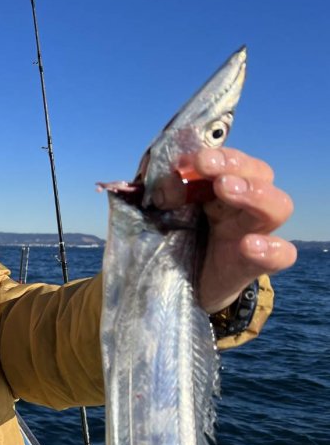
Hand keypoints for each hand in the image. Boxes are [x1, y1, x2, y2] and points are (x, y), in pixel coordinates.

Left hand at [156, 147, 296, 312]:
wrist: (180, 289)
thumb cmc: (175, 244)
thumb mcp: (163, 216)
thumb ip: (164, 198)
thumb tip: (165, 186)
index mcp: (219, 190)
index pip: (231, 162)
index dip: (216, 155)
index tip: (190, 160)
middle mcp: (242, 207)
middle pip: (259, 174)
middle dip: (234, 165)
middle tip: (207, 165)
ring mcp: (253, 234)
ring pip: (277, 206)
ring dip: (254, 192)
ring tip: (227, 188)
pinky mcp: (254, 266)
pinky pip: (282, 255)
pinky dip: (271, 248)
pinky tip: (249, 244)